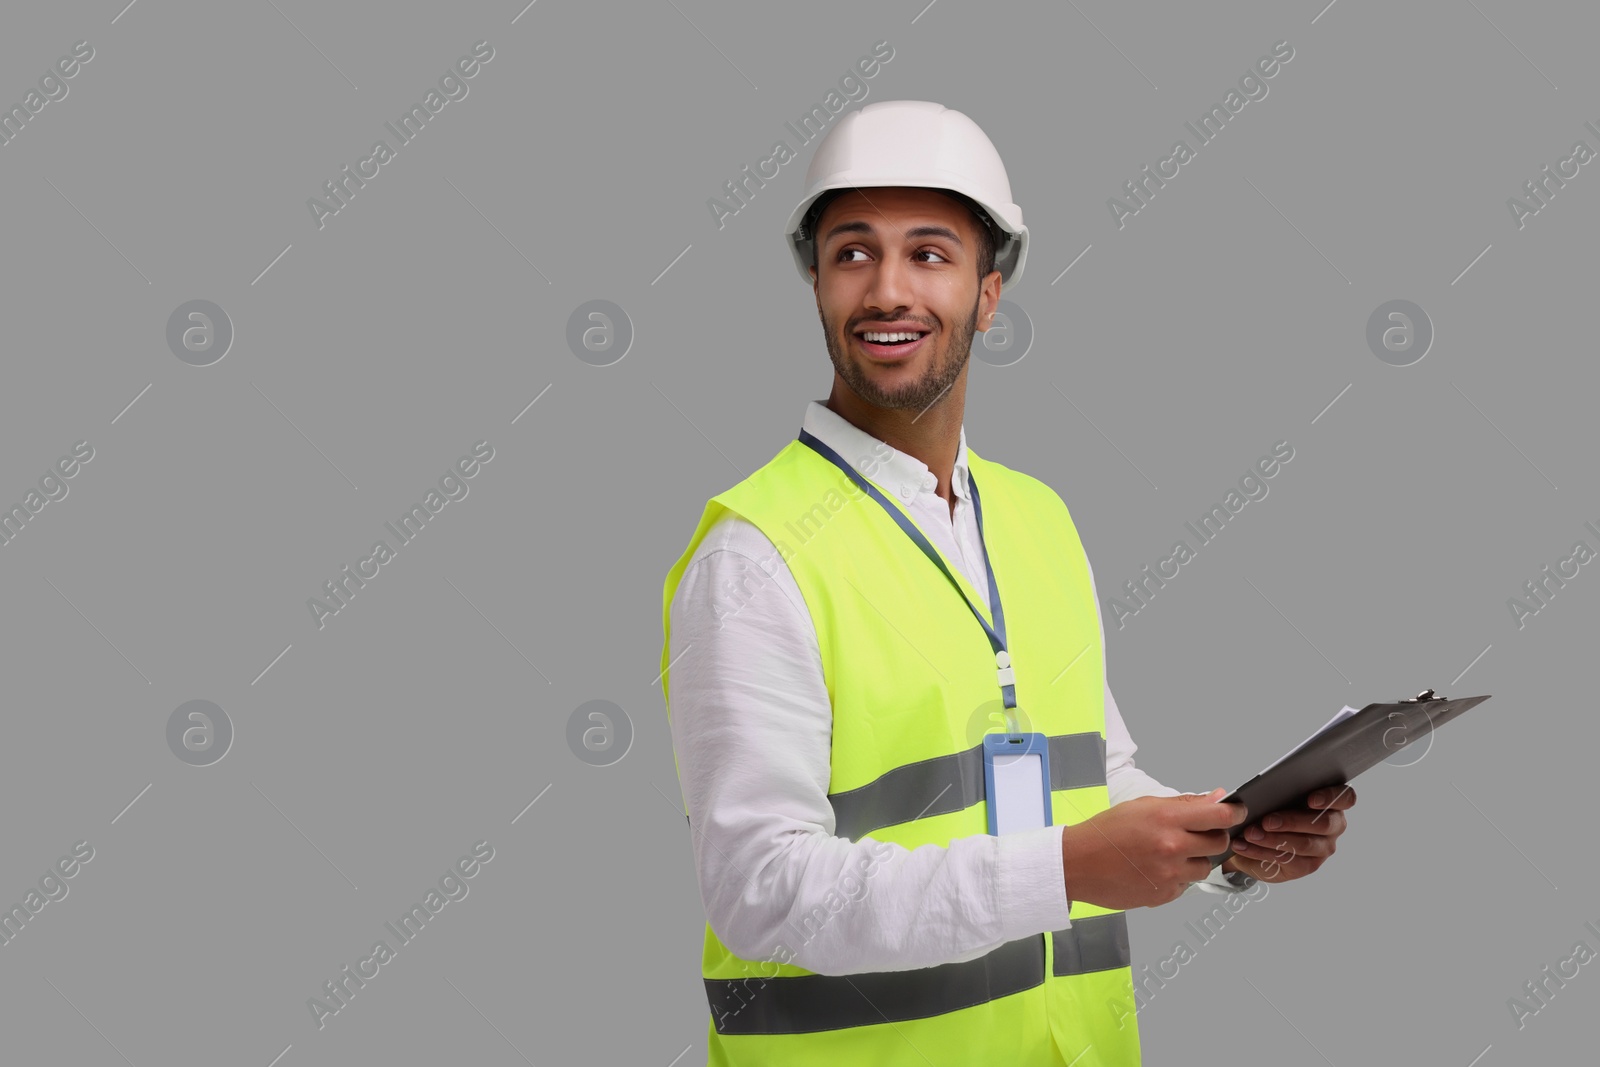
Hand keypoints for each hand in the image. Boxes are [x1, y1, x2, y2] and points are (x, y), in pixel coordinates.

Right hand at [1062, 789, 1247, 909]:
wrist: (1078, 864)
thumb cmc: (1106, 832)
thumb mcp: (1142, 806)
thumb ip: (1182, 804)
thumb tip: (1215, 798)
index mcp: (1167, 819)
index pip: (1218, 815)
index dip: (1234, 812)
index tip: (1238, 811)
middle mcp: (1172, 847)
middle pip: (1219, 843)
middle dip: (1214, 836)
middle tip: (1198, 833)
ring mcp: (1170, 874)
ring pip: (1205, 866)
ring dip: (1196, 859)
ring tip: (1170, 852)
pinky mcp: (1164, 895)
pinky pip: (1186, 884)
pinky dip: (1178, 876)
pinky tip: (1156, 867)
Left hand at [1222, 785, 1355, 882]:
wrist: (1253, 837)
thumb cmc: (1268, 808)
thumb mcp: (1267, 795)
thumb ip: (1265, 790)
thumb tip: (1242, 793)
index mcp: (1330, 802)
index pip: (1345, 798)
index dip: (1331, 797)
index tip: (1311, 800)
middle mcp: (1333, 826)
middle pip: (1325, 823)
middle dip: (1293, 821)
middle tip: (1267, 820)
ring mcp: (1322, 848)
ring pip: (1305, 844)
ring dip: (1274, 839)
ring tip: (1250, 833)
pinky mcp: (1306, 866)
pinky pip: (1287, 860)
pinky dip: (1261, 851)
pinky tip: (1244, 845)